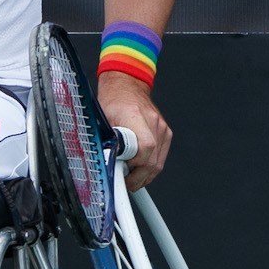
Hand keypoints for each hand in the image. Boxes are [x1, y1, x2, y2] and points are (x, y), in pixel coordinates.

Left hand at [97, 72, 170, 191]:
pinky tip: (137, 168)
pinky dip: (149, 167)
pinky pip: (160, 157)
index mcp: (136, 116)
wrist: (127, 86)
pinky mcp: (166, 133)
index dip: (135, 164)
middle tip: (123, 182)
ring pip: (158, 163)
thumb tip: (104, 160)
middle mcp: (154, 122)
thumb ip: (106, 139)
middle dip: (138, 177)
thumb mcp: (101, 118)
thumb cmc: (113, 101)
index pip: (145, 147)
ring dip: (143, 175)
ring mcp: (162, 128)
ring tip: (128, 176)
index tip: (123, 172)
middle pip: (153, 161)